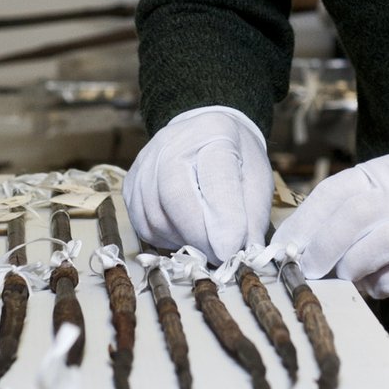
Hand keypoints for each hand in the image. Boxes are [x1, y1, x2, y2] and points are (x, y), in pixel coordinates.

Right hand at [125, 106, 273, 263]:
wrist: (205, 138)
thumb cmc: (236, 161)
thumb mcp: (257, 181)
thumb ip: (252, 217)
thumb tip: (239, 254)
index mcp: (214, 132)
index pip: (215, 178)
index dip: (224, 220)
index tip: (231, 249)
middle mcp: (171, 142)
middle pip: (174, 196)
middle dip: (199, 237)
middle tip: (220, 256)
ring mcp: (145, 163)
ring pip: (156, 218)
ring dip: (184, 241)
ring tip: (207, 242)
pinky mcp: (131, 185)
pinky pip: (144, 226)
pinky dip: (167, 239)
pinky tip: (186, 233)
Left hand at [274, 156, 388, 299]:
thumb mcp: (379, 193)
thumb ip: (341, 212)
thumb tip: (293, 247)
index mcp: (382, 172)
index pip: (333, 192)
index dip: (302, 224)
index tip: (282, 249)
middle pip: (354, 215)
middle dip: (322, 247)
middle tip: (307, 269)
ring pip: (377, 246)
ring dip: (350, 267)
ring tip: (345, 276)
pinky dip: (376, 286)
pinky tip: (374, 283)